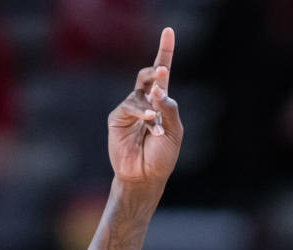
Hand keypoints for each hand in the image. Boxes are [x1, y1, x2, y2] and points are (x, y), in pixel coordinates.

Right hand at [107, 27, 182, 184]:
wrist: (146, 176)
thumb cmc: (162, 156)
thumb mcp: (174, 132)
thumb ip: (169, 109)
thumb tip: (159, 89)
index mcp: (162, 102)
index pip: (163, 74)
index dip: (165, 51)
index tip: (168, 31)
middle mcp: (145, 101)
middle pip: (149, 74)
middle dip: (157, 69)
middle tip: (163, 71)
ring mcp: (131, 108)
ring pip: (142, 93)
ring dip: (153, 107)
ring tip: (158, 127)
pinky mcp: (118, 117)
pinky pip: (131, 108)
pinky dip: (143, 114)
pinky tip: (151, 124)